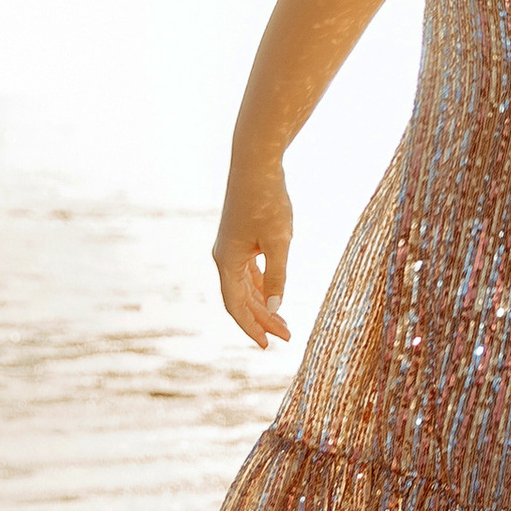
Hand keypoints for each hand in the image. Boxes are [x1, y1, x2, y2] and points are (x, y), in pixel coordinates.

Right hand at [214, 157, 293, 348]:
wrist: (255, 165)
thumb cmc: (268, 201)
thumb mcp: (279, 241)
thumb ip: (277, 276)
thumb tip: (275, 306)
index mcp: (228, 262)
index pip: (236, 306)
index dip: (251, 327)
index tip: (267, 346)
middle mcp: (224, 258)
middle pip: (241, 299)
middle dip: (263, 319)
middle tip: (286, 336)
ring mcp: (231, 248)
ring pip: (245, 286)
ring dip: (262, 304)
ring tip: (283, 322)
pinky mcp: (240, 239)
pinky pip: (248, 272)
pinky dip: (261, 286)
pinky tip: (274, 295)